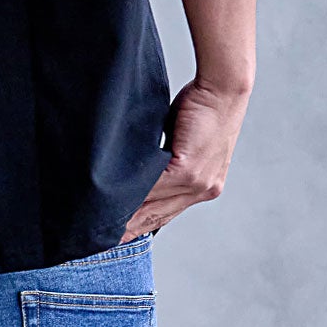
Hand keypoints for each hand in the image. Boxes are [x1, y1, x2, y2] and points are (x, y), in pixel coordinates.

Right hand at [119, 76, 251, 242]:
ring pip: (154, 205)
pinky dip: (134, 192)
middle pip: (158, 216)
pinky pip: (155, 186)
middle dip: (130, 227)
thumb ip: (167, 160)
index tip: (117, 234)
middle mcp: (202, 189)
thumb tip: (139, 169)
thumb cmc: (202, 108)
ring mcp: (197, 182)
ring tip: (104, 219)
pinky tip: (116, 195)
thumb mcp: (185, 142)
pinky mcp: (188, 169)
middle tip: (104, 236)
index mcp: (203, 186)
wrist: (222, 91)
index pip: (166, 213)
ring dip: (128, 213)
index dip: (141, 225)